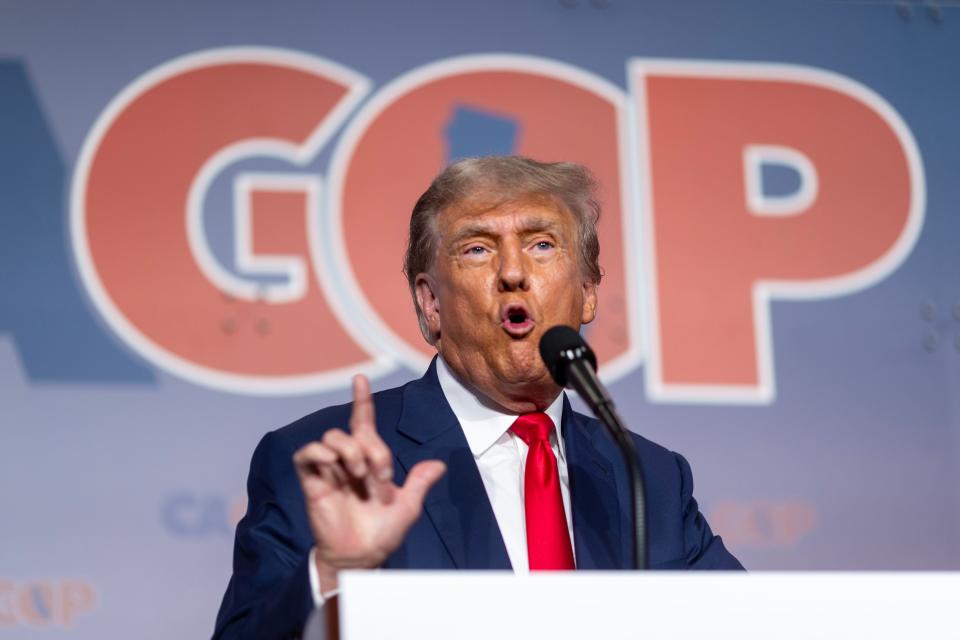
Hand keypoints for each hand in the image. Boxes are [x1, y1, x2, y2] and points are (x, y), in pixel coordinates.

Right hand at [293, 375, 445, 592]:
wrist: (363, 556)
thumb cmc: (383, 532)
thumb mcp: (408, 506)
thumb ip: (419, 483)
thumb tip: (439, 465)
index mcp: (369, 460)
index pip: (363, 422)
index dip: (362, 400)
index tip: (360, 378)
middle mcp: (348, 460)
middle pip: (353, 431)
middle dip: (373, 449)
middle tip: (381, 476)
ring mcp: (329, 470)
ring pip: (331, 437)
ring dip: (350, 451)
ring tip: (360, 477)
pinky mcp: (312, 482)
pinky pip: (306, 455)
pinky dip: (318, 452)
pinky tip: (333, 463)